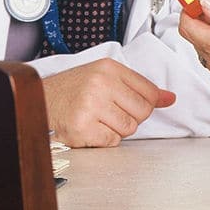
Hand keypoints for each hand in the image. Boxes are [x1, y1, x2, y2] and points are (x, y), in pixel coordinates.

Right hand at [42, 58, 175, 147]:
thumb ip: (139, 87)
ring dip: (116, 129)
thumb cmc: (73, 89)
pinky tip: (90, 128)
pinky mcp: (82, 127)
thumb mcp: (105, 77)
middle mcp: (100, 83)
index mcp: (109, 68)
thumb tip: (170, 98)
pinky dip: (103, 139)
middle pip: (142, 111)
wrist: (39, 100)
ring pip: (129, 128)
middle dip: (130, 117)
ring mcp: (90, 105)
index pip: (149, 91)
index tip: (133, 105)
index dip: (145, 103)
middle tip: (110, 112)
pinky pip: (112, 141)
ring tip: (98, 119)